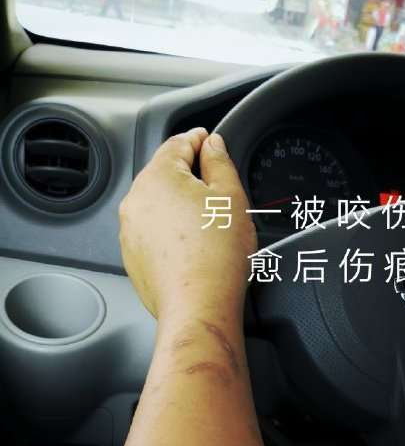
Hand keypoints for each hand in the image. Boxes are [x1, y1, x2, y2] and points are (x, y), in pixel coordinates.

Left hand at [119, 127, 256, 322]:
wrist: (198, 306)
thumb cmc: (216, 257)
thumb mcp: (232, 197)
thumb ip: (220, 162)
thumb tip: (212, 145)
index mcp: (158, 176)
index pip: (178, 143)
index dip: (198, 139)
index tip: (208, 140)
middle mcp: (136, 200)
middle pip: (164, 174)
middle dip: (188, 174)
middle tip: (216, 186)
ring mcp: (130, 230)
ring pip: (157, 205)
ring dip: (178, 205)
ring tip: (208, 222)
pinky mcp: (133, 257)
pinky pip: (153, 232)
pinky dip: (170, 232)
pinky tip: (193, 245)